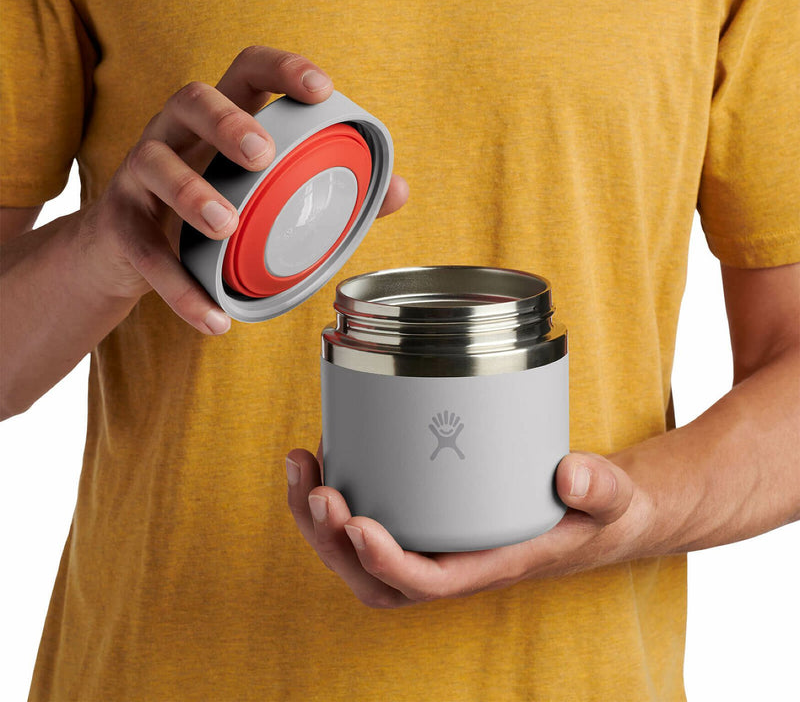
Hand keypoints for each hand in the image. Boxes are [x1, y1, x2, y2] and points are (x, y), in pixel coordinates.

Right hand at [78, 46, 408, 334]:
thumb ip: (330, 191)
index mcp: (219, 122)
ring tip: (225, 224)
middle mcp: (175, 135)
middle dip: (228, 122)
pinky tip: (213, 319)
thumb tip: (400, 191)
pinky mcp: (118, 225)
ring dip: (192, 193)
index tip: (321, 89)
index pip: (247, 72)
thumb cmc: (208, 215)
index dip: (282, 70)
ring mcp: (139, 176)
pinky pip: (144, 253)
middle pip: (192, 99)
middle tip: (262, 155)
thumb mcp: (262, 195)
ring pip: (154, 164)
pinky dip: (180, 288)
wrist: (125, 258)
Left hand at [286, 447, 649, 607]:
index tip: (357, 524)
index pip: (426, 583)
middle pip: (373, 578)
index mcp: (489, 566)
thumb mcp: (611, 499)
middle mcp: (450, 562)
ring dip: (319, 519)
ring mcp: (431, 542)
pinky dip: (338, 495)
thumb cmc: (595, 514)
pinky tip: (329, 453)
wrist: (591, 515)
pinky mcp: (423, 517)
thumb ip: (600, 488)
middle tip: (318, 488)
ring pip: (357, 555)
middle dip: (332, 540)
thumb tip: (570, 473)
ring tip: (302, 466)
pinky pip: (367, 520)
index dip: (385, 562)